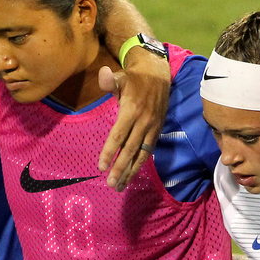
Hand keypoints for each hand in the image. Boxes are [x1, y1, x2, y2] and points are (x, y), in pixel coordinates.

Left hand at [97, 50, 169, 190]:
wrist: (159, 74)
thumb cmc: (135, 78)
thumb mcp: (121, 76)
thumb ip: (110, 80)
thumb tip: (102, 75)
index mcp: (132, 111)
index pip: (118, 136)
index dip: (109, 152)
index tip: (101, 166)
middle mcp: (143, 122)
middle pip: (130, 149)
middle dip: (120, 168)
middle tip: (111, 183)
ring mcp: (152, 128)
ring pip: (141, 154)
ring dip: (131, 171)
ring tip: (121, 186)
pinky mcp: (157, 130)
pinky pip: (148, 150)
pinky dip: (140, 163)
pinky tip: (132, 174)